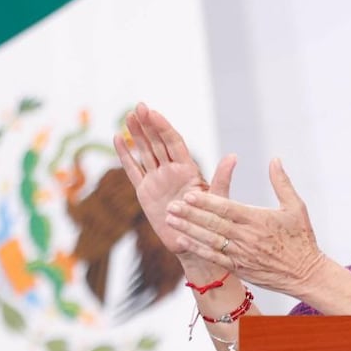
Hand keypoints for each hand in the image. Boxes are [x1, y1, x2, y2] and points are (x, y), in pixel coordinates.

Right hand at [114, 102, 234, 267]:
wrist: (194, 244)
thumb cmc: (211, 223)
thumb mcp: (218, 199)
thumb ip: (222, 178)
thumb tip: (233, 156)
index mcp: (188, 170)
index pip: (174, 143)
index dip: (163, 127)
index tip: (153, 112)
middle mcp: (172, 171)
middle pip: (157, 143)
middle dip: (148, 124)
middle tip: (138, 106)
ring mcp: (157, 180)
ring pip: (145, 152)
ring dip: (136, 134)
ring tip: (128, 116)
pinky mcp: (144, 191)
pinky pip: (133, 169)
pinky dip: (125, 155)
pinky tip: (117, 139)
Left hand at [164, 158, 326, 295]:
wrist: (306, 273)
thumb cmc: (302, 238)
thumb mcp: (297, 207)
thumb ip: (282, 183)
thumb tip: (275, 160)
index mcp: (258, 220)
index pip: (227, 209)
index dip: (206, 201)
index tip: (189, 194)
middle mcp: (247, 237)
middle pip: (213, 223)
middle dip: (190, 214)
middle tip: (171, 205)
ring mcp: (241, 254)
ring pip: (209, 240)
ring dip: (188, 229)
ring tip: (170, 219)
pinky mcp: (239, 267)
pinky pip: (214, 257)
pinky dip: (197, 248)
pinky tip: (183, 240)